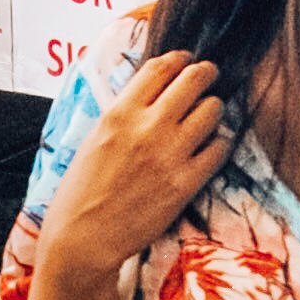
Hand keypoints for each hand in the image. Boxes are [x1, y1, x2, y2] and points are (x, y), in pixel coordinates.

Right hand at [38, 53, 234, 277]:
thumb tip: (151, 92)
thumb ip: (124, 112)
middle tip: (208, 77)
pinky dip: (217, 144)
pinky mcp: (186, 182)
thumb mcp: (94, 138)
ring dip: (212, 109)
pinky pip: (219, 148)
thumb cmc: (81, 192)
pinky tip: (206, 150)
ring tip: (206, 117)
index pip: (161, 67)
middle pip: (195, 79)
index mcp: (119, 112)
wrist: (83, 239)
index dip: (179, 59)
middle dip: (206, 73)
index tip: (186, 61)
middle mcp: (147, 127)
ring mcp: (170, 154)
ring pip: (213, 110)